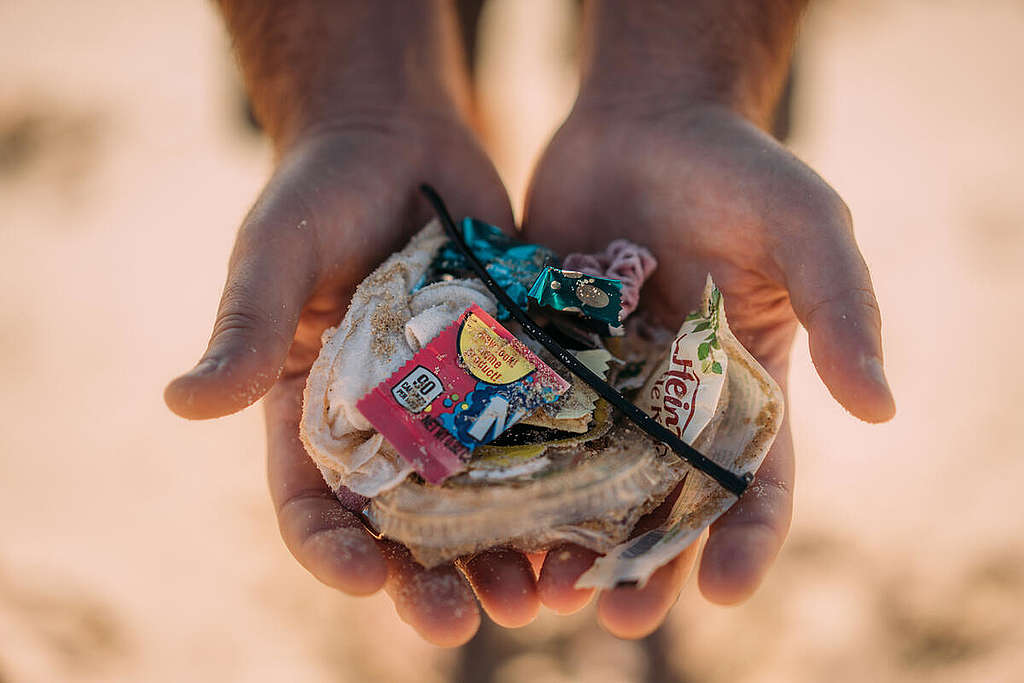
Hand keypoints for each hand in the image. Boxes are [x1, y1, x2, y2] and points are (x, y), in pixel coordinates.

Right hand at [164, 110, 565, 645]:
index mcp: (314, 414)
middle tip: (466, 622)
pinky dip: (561, 479)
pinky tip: (594, 513)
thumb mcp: (275, 256)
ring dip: (506, 552)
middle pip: (406, 525)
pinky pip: (537, 435)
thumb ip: (246, 328)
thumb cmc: (318, 192)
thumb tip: (181, 404)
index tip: (368, 582)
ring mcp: (454, 403)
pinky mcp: (511, 371)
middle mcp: (386, 424)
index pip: (313, 505)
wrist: (396, 137)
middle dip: (431, 578)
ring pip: (481, 499)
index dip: (334, 551)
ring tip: (541, 594)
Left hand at [521, 101, 895, 637]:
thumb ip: (842, 308)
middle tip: (620, 617)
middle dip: (646, 565)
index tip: (727, 592)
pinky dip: (509, 468)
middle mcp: (667, 405)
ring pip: (584, 482)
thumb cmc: (737, 170)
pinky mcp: (538, 358)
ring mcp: (598, 386)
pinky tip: (485, 509)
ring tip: (546, 589)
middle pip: (659, 505)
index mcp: (740, 392)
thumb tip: (884, 409)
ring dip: (570, 539)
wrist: (644, 121)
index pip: (753, 486)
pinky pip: (522, 423)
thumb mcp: (804, 227)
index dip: (745, 543)